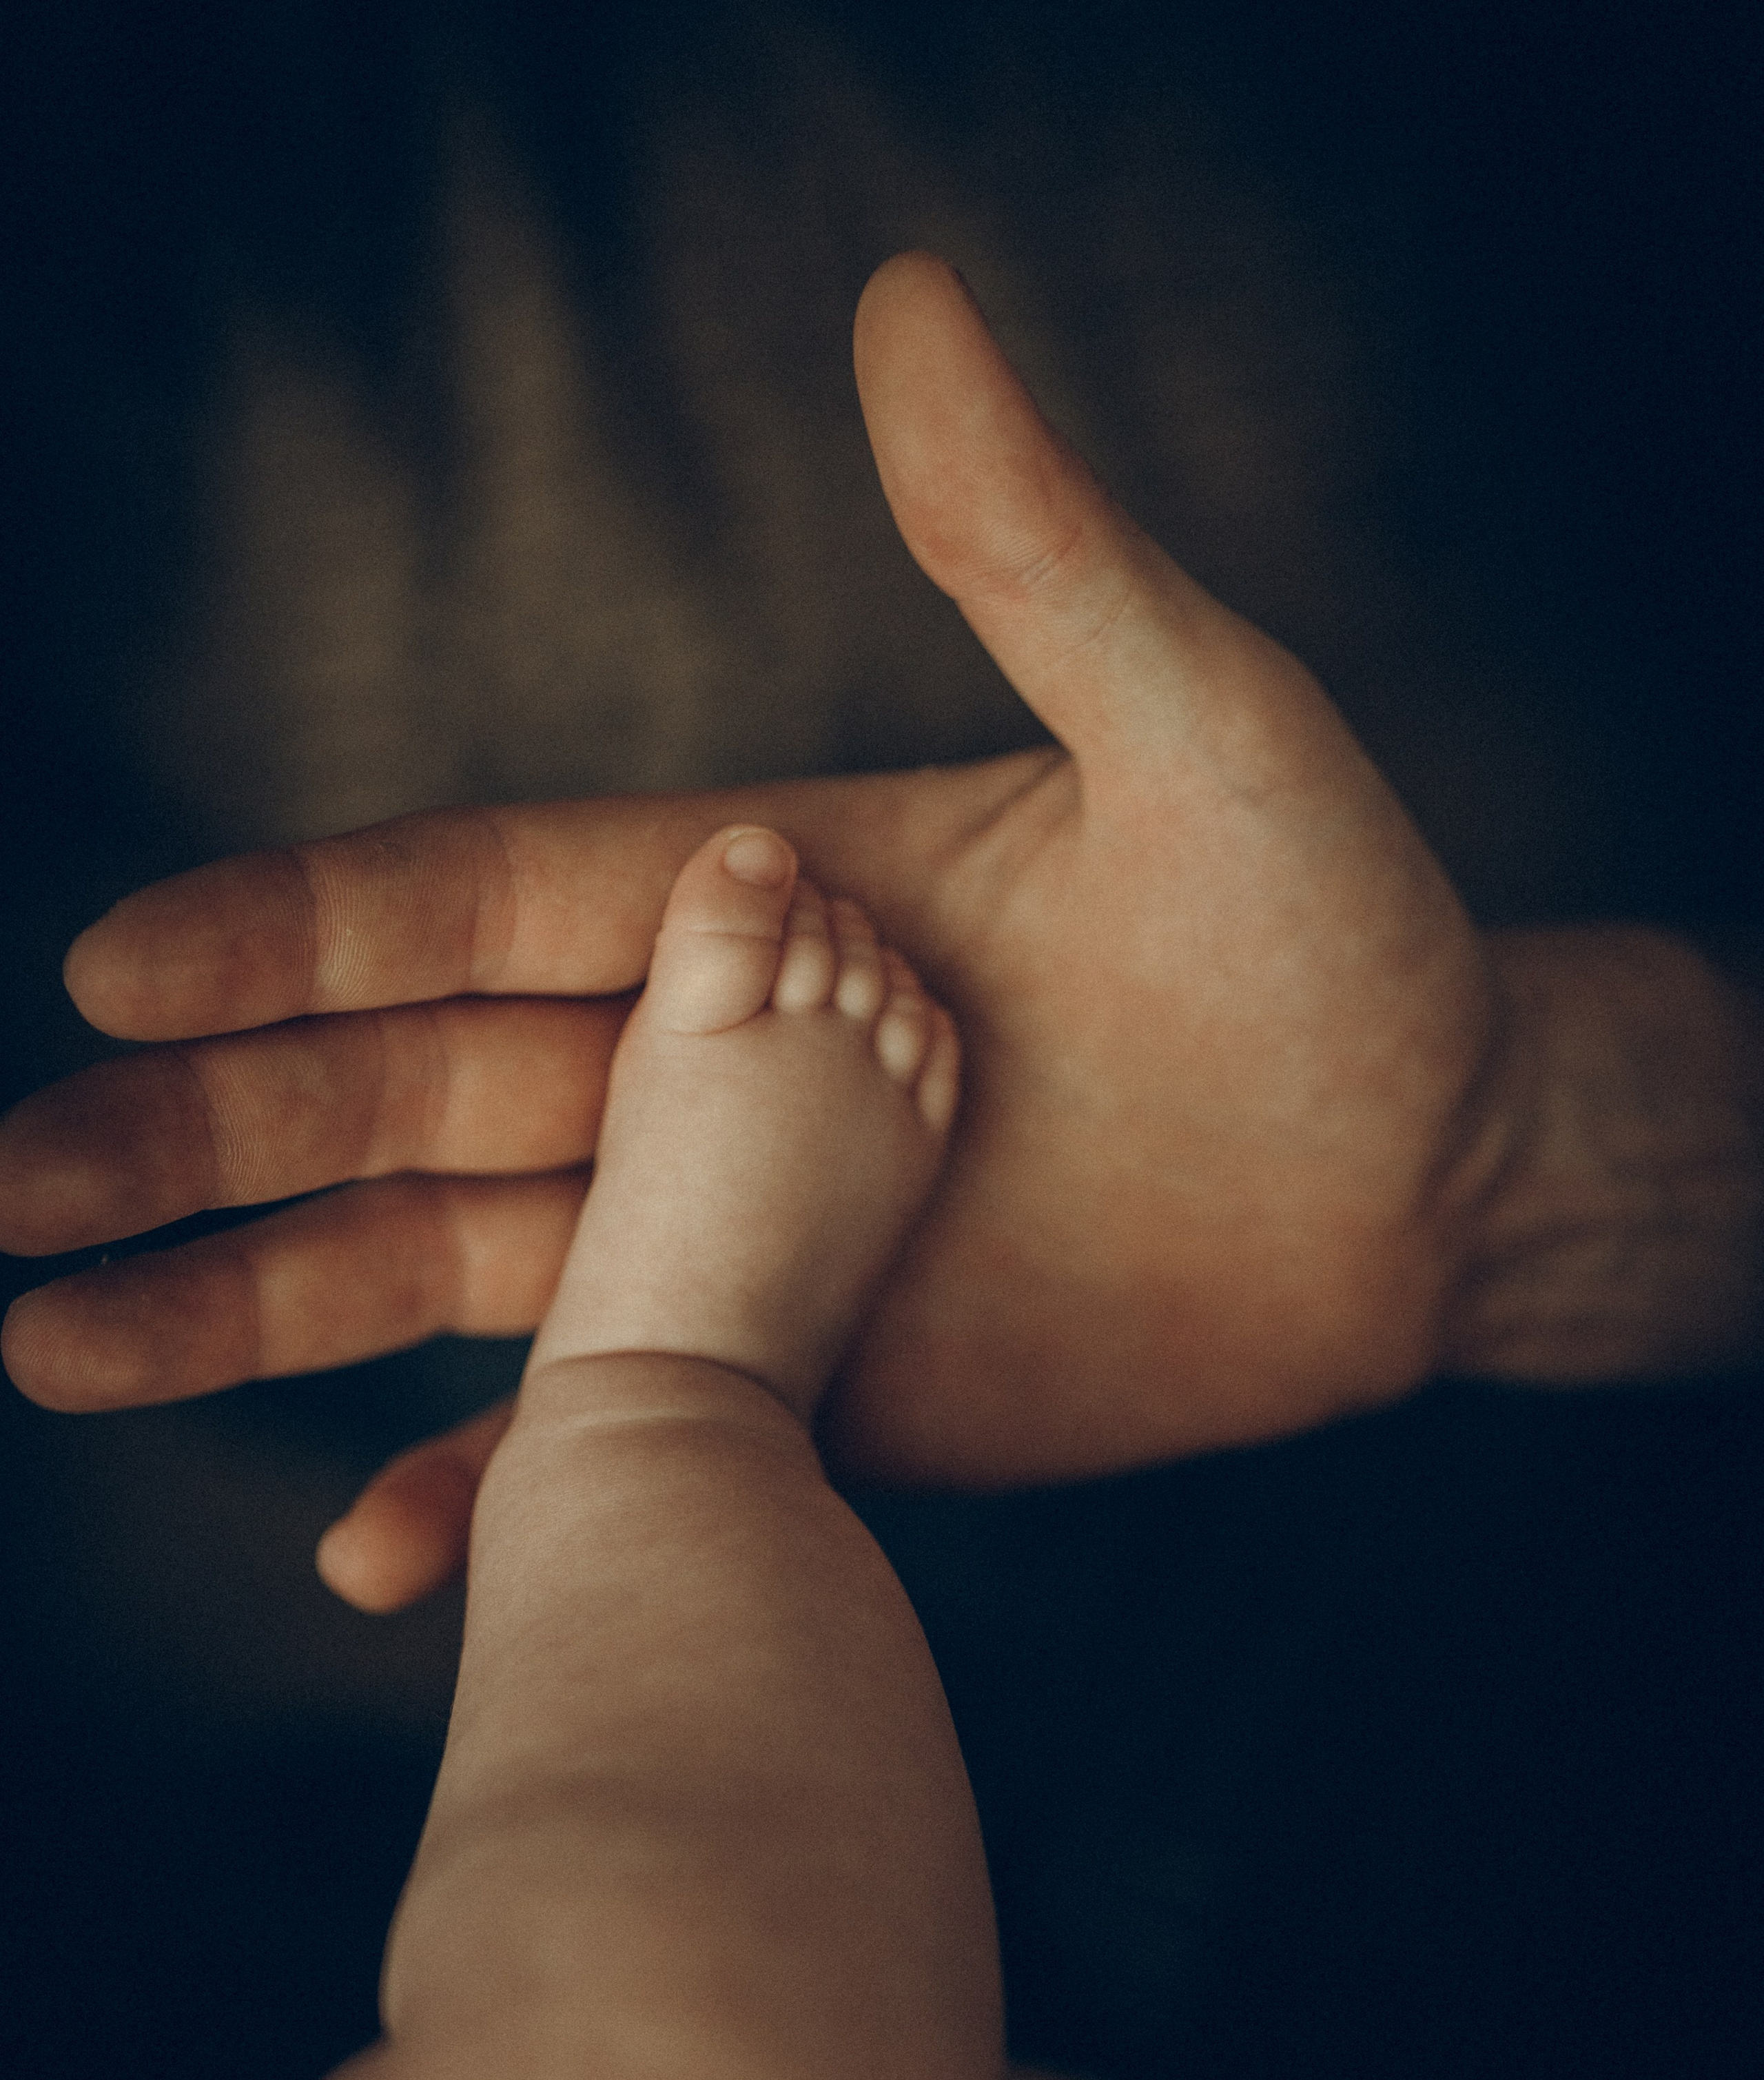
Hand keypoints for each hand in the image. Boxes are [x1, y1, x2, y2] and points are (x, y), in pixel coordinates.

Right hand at [0, 254, 1499, 1605]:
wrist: (1426, 1180)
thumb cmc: (1341, 936)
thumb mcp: (1199, 727)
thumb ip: (1036, 549)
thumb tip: (905, 298)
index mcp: (758, 901)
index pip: (474, 903)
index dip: (297, 937)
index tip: (116, 967)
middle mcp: (712, 1067)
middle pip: (404, 1095)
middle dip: (206, 1136)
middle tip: (10, 1189)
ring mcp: (749, 1235)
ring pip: (455, 1272)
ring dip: (261, 1312)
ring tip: (60, 1346)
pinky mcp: (819, 1383)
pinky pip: (619, 1437)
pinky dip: (493, 1493)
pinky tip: (354, 1551)